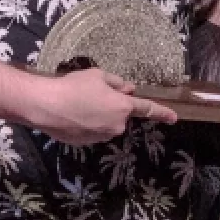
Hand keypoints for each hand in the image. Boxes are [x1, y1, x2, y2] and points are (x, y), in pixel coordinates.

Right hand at [27, 67, 176, 144]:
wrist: (46, 105)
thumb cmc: (74, 86)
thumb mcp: (97, 76)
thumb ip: (117, 83)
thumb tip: (129, 90)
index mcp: (123, 107)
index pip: (147, 109)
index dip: (162, 113)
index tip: (174, 118)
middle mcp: (116, 125)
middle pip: (120, 115)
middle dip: (111, 106)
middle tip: (92, 95)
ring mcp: (101, 136)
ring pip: (105, 124)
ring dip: (98, 115)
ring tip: (77, 104)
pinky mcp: (86, 143)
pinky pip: (92, 131)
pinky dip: (86, 124)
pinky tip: (71, 115)